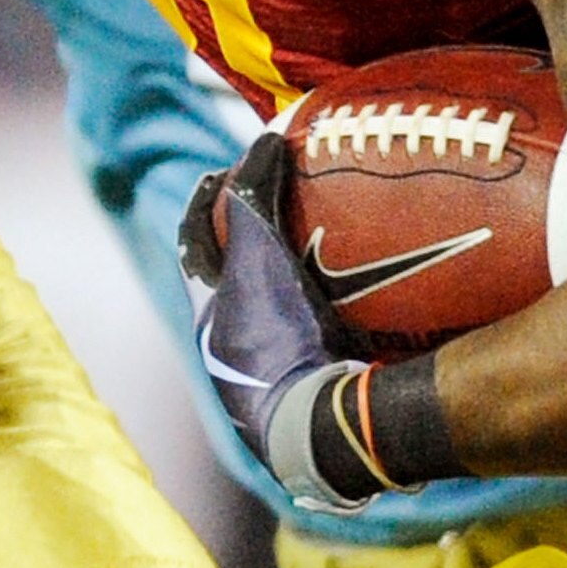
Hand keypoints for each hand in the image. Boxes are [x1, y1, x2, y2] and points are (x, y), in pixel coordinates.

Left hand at [181, 133, 380, 512]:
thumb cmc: (277, 335)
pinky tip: (374, 304)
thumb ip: (254, 195)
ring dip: (295, 286)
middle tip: (280, 208)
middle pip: (231, 283)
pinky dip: (340, 321)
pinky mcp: (316, 398)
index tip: (220, 172)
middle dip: (248, 246)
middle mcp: (230, 349)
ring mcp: (272, 380)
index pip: (192, 245)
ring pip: (276, 319)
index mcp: (209, 315)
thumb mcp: (259, 253)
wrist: (317, 428)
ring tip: (331, 250)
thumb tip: (264, 139)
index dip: (202, 204)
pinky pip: (323, 346)